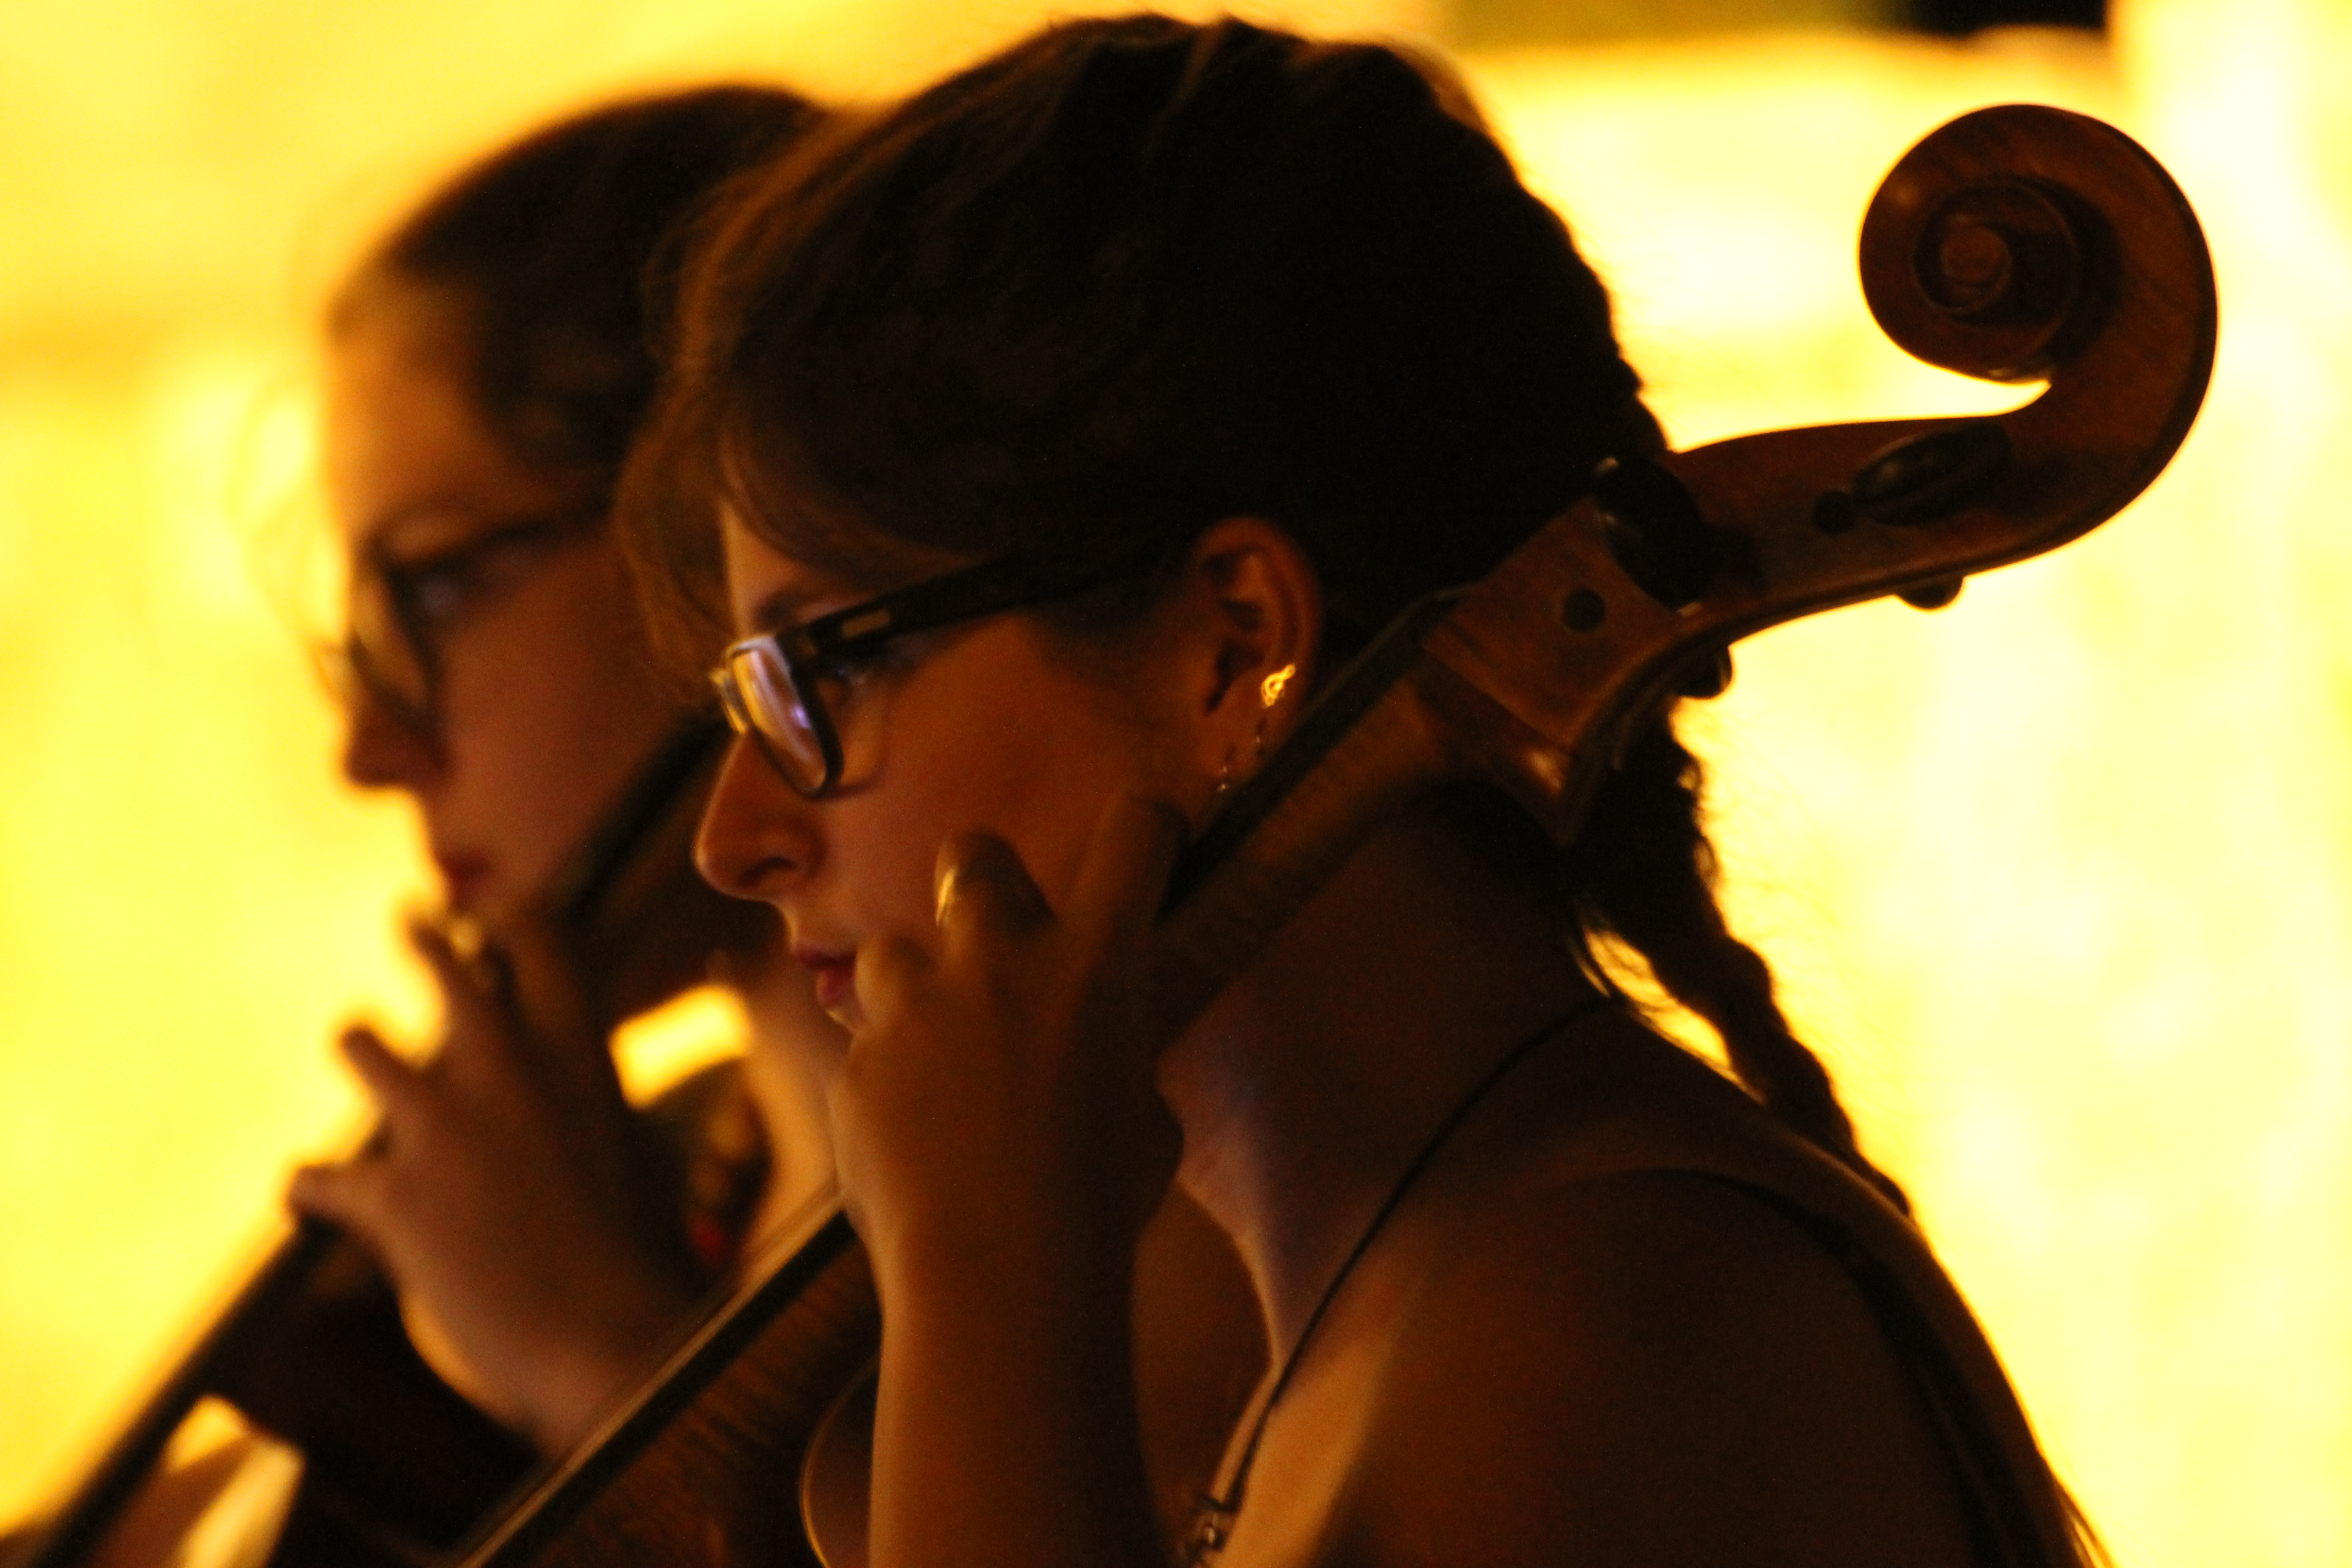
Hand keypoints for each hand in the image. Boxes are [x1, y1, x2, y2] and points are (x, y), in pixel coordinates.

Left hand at [288, 908, 700, 1453]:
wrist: (609, 1340)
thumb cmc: (643, 1259)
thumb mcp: (631, 1147)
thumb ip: (581, 1102)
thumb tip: (560, 1091)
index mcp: (578, 1050)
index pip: (538, 939)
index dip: (510, 916)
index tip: (493, 906)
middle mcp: (506, 1066)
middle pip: (444, 966)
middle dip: (424, 939)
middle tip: (413, 921)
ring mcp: (442, 1126)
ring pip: (362, 1043)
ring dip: (361, 1044)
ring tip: (359, 1042)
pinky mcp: (391, 1196)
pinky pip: (318, 1178)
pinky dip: (312, 1187)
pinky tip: (305, 1193)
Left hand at [833, 793, 1187, 1277]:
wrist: (998, 1281)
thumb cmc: (1100, 1204)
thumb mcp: (1144, 1113)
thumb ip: (1114, 1051)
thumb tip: (1095, 1049)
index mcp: (1094, 961)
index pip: (1134, 833)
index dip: (1145, 828)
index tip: (1145, 846)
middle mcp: (996, 961)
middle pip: (973, 856)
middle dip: (983, 883)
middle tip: (1000, 940)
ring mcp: (913, 1010)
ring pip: (891, 951)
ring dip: (915, 987)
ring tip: (940, 1052)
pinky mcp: (855, 1071)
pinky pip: (865, 1053)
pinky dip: (888, 1083)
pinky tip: (913, 1142)